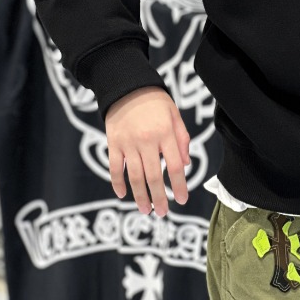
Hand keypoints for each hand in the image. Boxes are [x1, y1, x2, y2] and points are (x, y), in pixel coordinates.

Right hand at [106, 86, 190, 215]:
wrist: (127, 86)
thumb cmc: (155, 101)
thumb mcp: (174, 114)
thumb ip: (182, 139)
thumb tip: (186, 165)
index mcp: (165, 133)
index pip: (175, 166)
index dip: (180, 185)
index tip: (182, 199)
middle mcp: (147, 140)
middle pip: (154, 176)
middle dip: (160, 197)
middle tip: (163, 213)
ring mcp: (128, 143)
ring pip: (134, 176)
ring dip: (140, 196)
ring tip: (146, 210)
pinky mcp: (113, 143)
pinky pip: (114, 168)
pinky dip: (117, 183)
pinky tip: (123, 195)